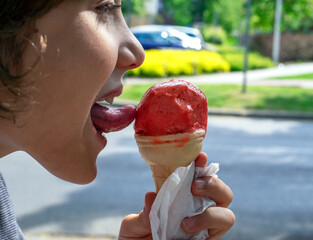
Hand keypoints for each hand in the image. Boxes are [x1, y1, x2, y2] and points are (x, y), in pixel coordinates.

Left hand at [119, 152, 234, 239]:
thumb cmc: (138, 239)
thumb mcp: (133, 227)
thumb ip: (143, 215)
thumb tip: (151, 196)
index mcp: (182, 199)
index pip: (198, 178)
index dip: (201, 165)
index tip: (200, 157)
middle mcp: (198, 210)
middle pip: (222, 192)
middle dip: (214, 184)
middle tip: (194, 186)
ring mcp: (206, 228)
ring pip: (226, 214)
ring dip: (212, 213)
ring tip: (186, 221)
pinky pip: (218, 232)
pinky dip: (205, 227)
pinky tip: (186, 229)